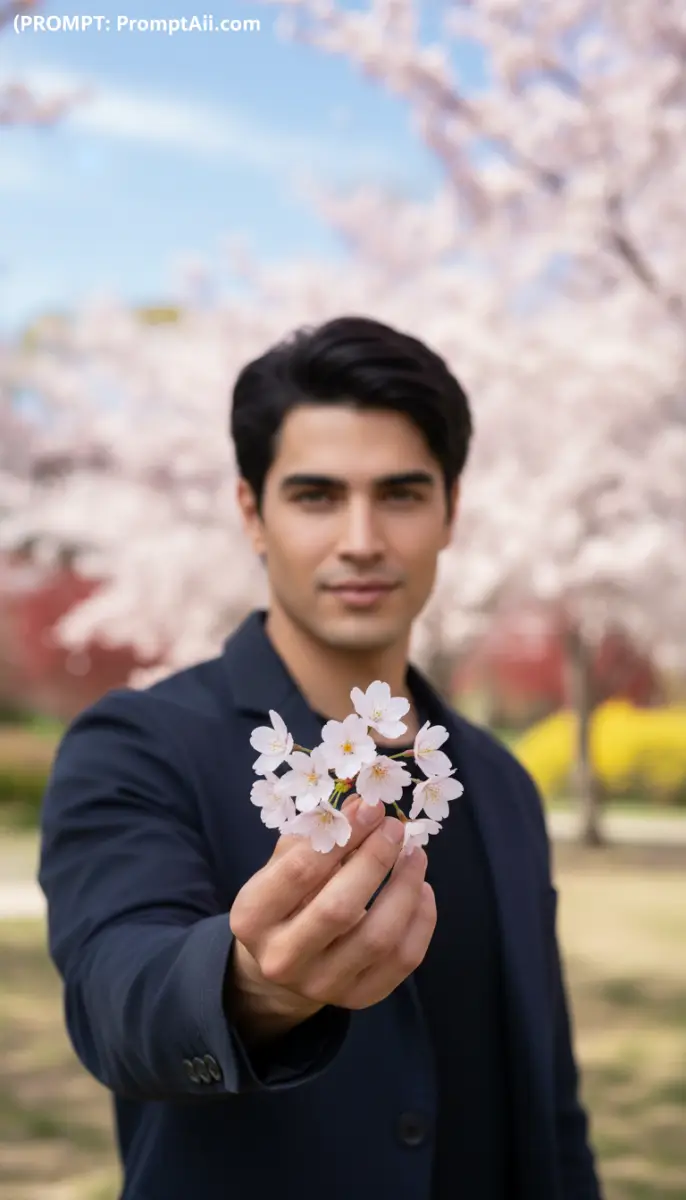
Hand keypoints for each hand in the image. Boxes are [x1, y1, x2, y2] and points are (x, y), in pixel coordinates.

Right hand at [226, 795, 435, 1043]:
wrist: (281, 965)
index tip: (372, 808)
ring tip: (415, 854)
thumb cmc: (283, 900)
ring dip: (405, 888)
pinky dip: (421, 920)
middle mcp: (282, 959)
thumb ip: (318, 836)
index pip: (300, 871)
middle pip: (339, 908)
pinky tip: (421, 890)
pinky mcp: (358, 999)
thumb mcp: (282, 865)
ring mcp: (322, 986)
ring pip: (379, 938)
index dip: (343, 835)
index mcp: (253, 917)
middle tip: (396, 829)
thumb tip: (364, 806)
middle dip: (375, 860)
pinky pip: (403, 960)